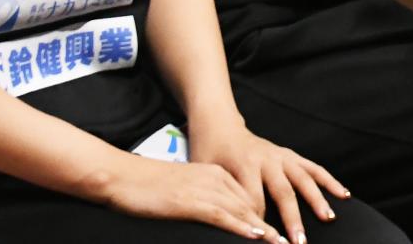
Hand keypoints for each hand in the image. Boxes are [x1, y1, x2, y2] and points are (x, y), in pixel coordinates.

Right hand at [97, 153, 286, 241]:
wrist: (122, 176)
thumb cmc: (148, 187)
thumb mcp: (184, 190)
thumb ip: (202, 201)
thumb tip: (216, 218)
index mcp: (215, 174)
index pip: (249, 197)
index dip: (267, 215)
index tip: (282, 230)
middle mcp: (215, 179)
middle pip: (252, 204)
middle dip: (273, 224)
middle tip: (290, 240)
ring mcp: (204, 189)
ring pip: (242, 211)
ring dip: (264, 230)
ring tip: (281, 243)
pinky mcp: (191, 202)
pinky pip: (222, 216)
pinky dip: (241, 226)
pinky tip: (256, 235)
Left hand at [191, 118, 351, 243]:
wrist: (220, 128)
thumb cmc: (208, 155)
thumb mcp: (204, 174)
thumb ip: (217, 196)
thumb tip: (225, 225)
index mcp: (243, 163)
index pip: (253, 198)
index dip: (258, 221)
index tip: (265, 240)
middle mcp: (267, 158)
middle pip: (283, 191)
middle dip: (293, 218)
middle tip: (299, 241)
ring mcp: (282, 156)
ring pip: (303, 179)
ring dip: (317, 200)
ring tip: (328, 218)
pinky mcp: (291, 155)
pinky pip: (314, 168)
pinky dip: (329, 181)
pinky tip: (343, 195)